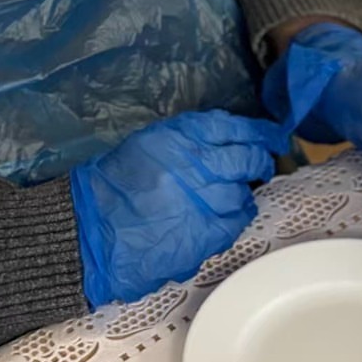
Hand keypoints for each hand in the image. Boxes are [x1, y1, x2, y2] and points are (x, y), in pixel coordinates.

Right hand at [70, 111, 292, 307]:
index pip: (233, 127)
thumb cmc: (112, 188)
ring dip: (241, 195)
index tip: (272, 136)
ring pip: (243, 193)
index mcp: (178, 138)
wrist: (90, 232)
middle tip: (261, 165)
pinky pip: (234, 223)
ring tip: (229, 197)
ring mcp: (202, 201)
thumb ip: (185, 141)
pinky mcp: (203, 234)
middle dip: (258, 162)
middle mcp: (195, 165)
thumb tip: (223, 142)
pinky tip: (225, 219)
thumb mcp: (147, 146)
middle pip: (247, 158)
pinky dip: (234, 220)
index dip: (259, 132)